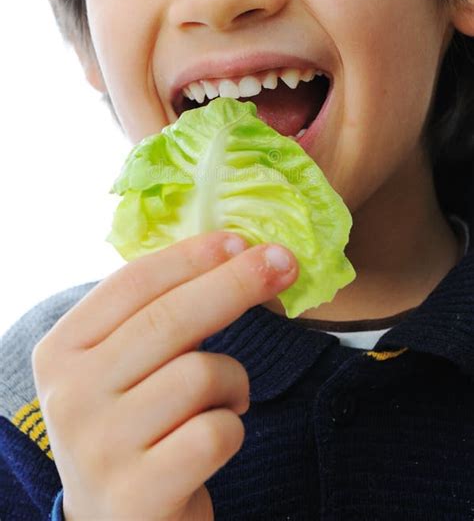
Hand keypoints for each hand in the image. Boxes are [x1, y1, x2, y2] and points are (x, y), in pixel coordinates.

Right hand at [32, 231, 297, 520]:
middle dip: (236, 283)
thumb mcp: (124, 366)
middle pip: (169, 318)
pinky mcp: (138, 494)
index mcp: (62, 350)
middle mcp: (70, 395)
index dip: (193, 256)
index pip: (132, 283)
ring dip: (232, 382)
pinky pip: (216, 432)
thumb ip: (159, 315)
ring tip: (223, 401)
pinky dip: (232, 427)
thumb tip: (240, 254)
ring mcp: (99, 447)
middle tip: (284, 263)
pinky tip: (213, 440)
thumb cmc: (134, 424)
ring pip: (200, 374)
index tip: (242, 240)